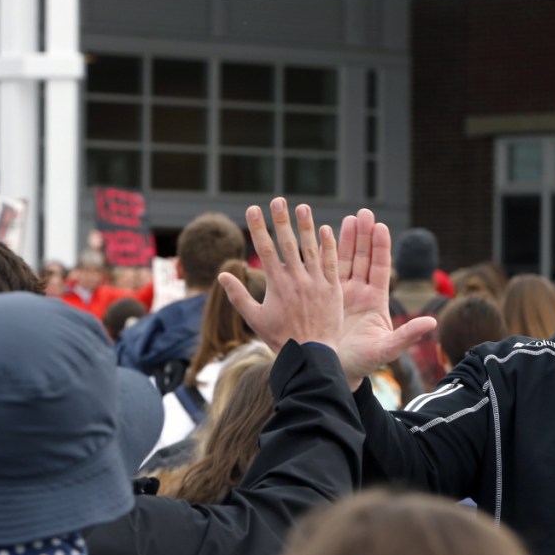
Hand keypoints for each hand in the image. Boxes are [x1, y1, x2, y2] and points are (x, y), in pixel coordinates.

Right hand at [220, 198, 341, 352]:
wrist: (310, 355)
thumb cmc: (280, 338)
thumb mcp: (254, 318)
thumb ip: (238, 296)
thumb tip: (222, 275)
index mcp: (276, 284)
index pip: (265, 249)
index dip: (258, 227)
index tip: (253, 208)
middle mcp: (296, 279)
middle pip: (288, 243)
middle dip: (281, 219)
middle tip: (278, 199)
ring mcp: (316, 283)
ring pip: (311, 248)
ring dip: (306, 226)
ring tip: (303, 207)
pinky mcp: (332, 289)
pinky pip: (331, 263)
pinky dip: (329, 245)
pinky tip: (326, 229)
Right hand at [336, 208, 436, 390]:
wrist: (335, 372)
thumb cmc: (362, 364)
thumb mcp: (386, 349)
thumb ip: (407, 335)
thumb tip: (432, 322)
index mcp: (376, 301)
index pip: (381, 268)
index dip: (381, 247)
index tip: (381, 226)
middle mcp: (361, 293)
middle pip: (364, 258)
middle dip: (365, 235)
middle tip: (365, 213)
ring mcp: (343, 293)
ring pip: (346, 260)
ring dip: (348, 239)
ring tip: (350, 217)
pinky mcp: (327, 297)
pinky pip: (327, 271)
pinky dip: (327, 254)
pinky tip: (323, 236)